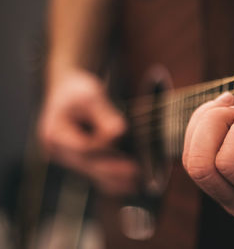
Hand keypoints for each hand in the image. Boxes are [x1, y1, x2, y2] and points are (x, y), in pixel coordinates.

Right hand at [38, 69, 138, 195]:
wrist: (67, 91)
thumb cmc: (78, 92)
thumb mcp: (91, 96)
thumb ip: (105, 115)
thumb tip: (119, 133)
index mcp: (55, 133)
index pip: (83, 148)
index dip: (104, 147)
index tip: (123, 137)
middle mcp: (57, 150)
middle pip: (87, 165)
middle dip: (112, 170)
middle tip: (135, 172)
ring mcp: (66, 158)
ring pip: (91, 173)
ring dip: (113, 180)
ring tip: (135, 183)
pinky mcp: (77, 161)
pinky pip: (94, 174)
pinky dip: (110, 180)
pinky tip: (127, 185)